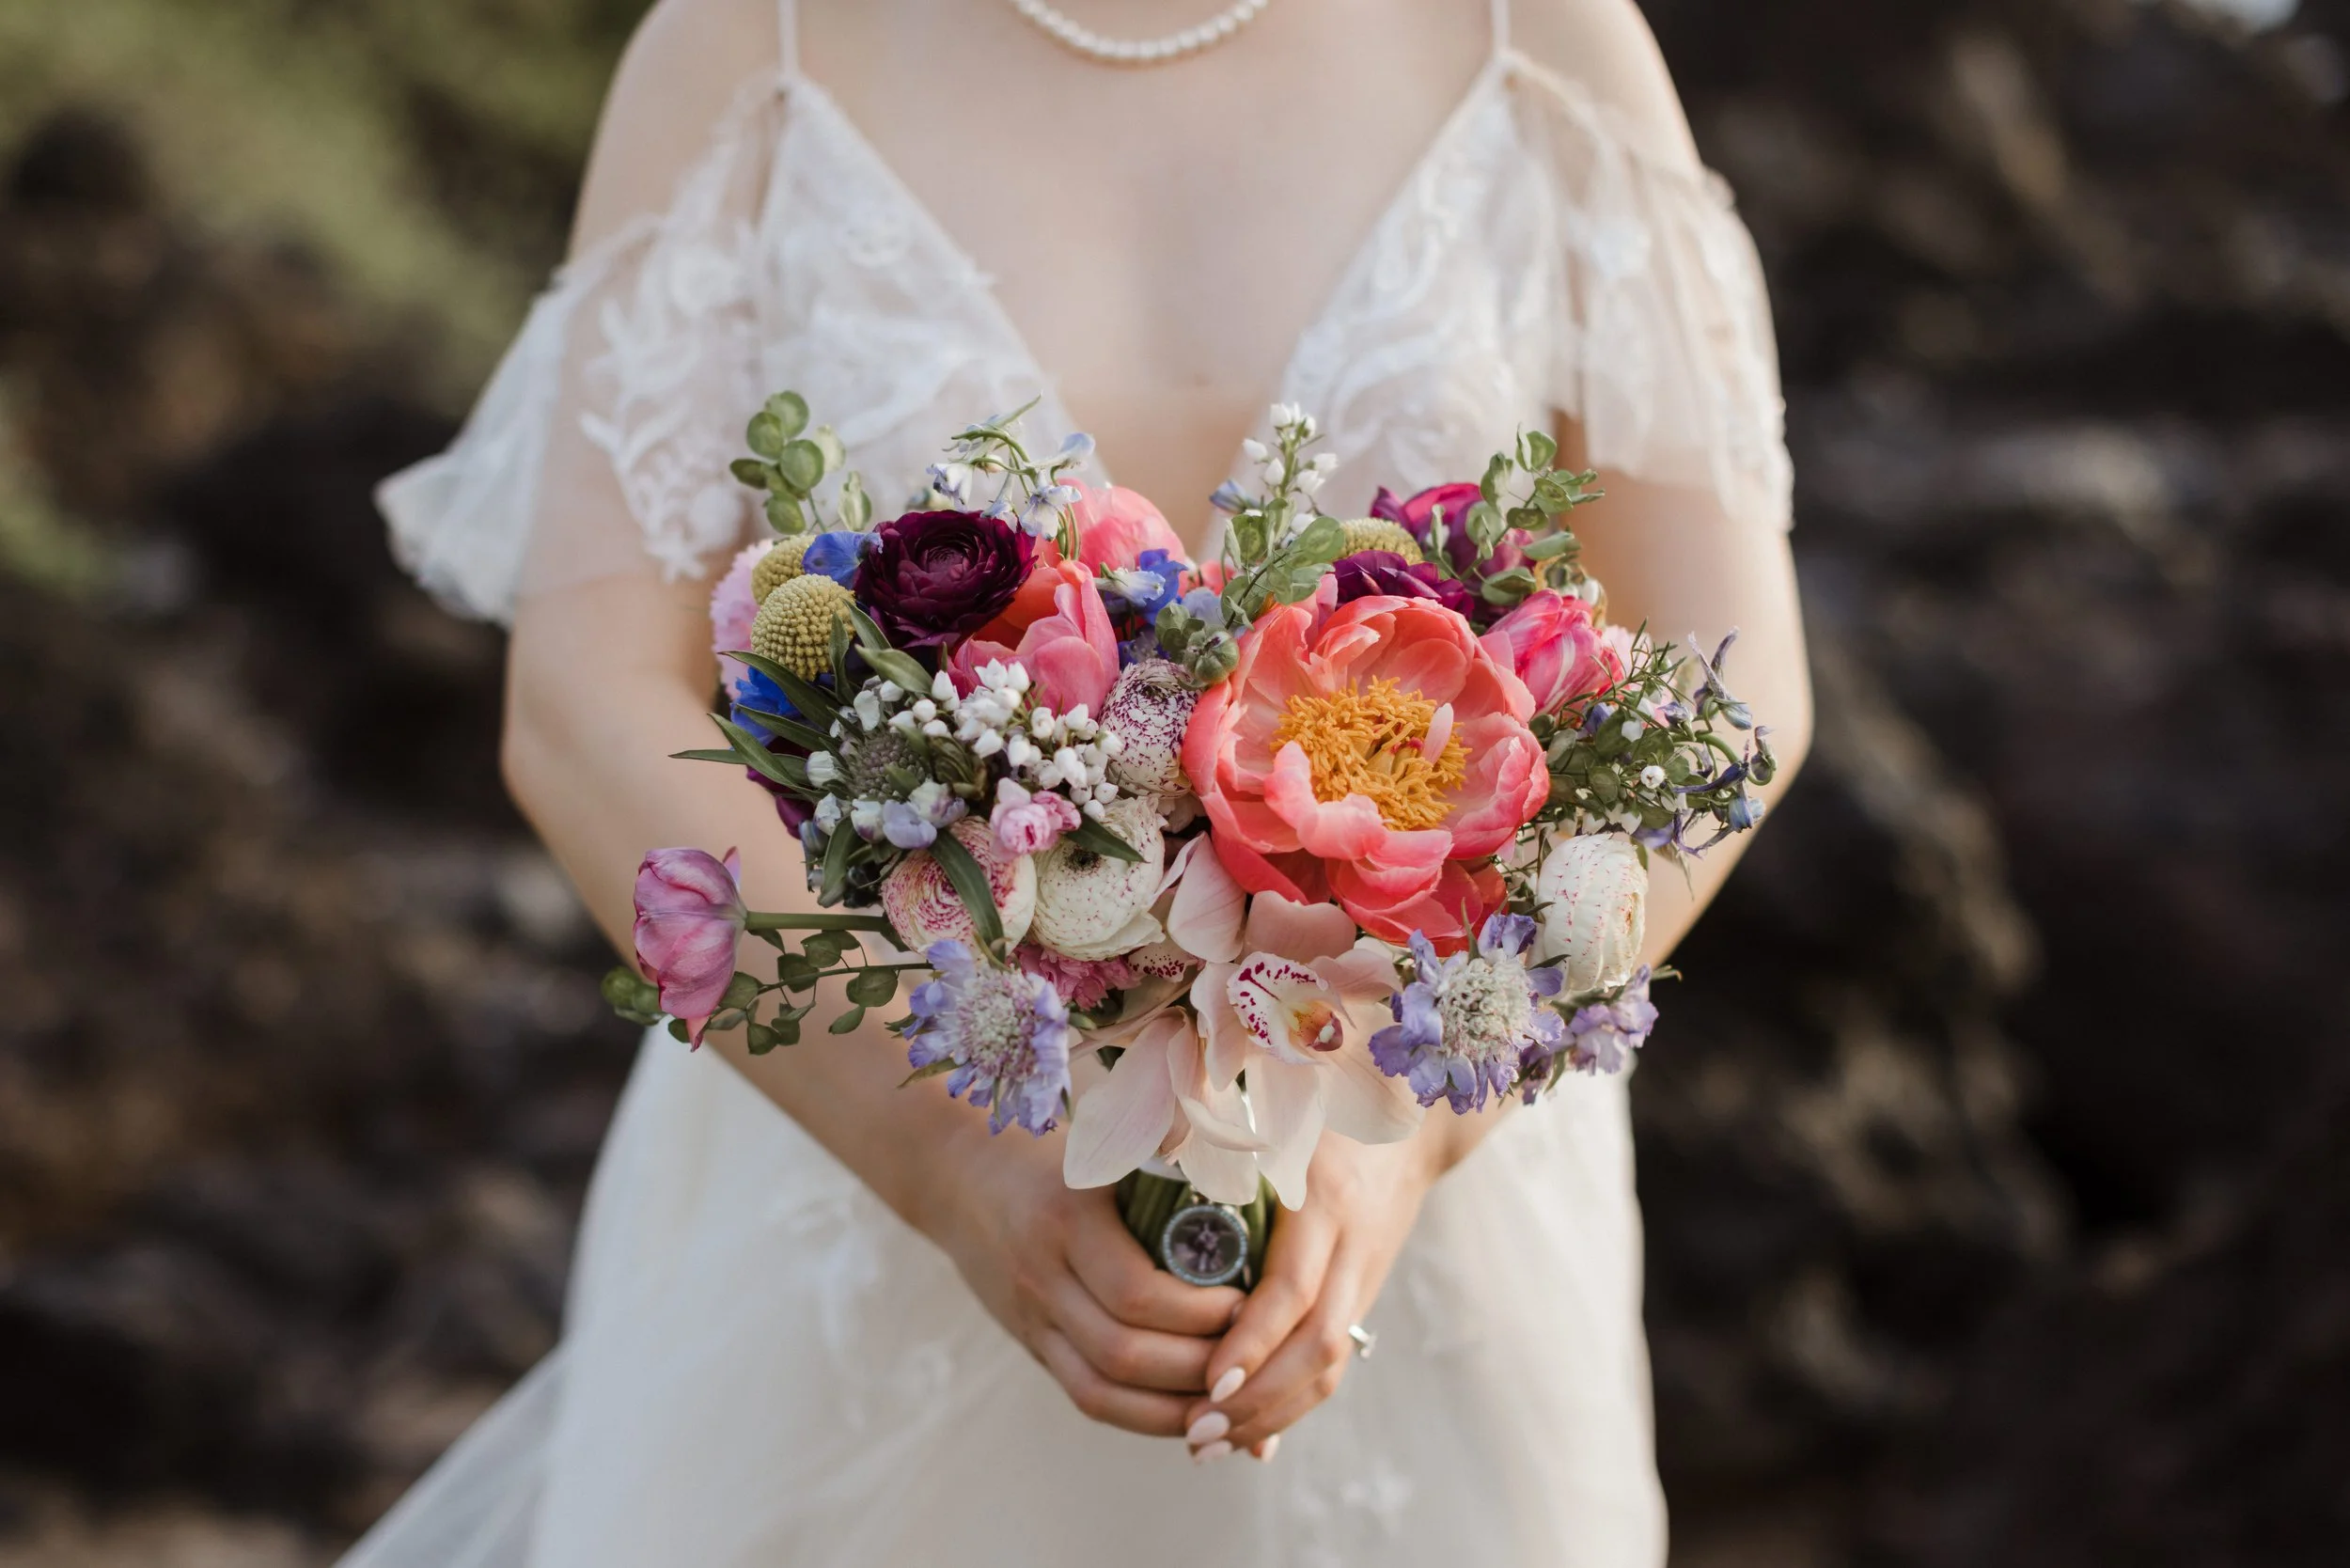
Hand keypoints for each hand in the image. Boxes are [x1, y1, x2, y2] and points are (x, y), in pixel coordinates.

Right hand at [919, 1123, 1244, 1436]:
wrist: (962, 1179)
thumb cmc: (1057, 1155)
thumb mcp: (1103, 1148)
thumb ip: (1164, 1163)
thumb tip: (1251, 1180)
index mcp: (1066, 1218)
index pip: (1135, 1291)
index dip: (1200, 1312)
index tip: (1253, 1302)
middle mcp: (1042, 1275)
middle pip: (1122, 1351)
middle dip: (1197, 1365)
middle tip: (1253, 1355)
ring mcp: (1033, 1319)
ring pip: (1103, 1390)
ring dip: (1175, 1405)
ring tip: (1232, 1393)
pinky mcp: (1034, 1346)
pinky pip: (1088, 1398)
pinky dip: (1144, 1416)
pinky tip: (1191, 1411)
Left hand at [1179, 1129, 1444, 1460]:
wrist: (1410, 1123)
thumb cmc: (1315, 1112)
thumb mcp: (1271, 1128)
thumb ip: (1219, 1158)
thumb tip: (1153, 1183)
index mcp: (1323, 1198)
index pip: (1294, 1289)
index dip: (1253, 1341)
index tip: (1207, 1380)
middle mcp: (1352, 1244)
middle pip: (1317, 1344)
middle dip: (1258, 1397)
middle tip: (1197, 1429)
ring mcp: (1365, 1273)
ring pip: (1329, 1364)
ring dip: (1271, 1413)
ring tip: (1208, 1442)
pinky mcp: (1364, 1293)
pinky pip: (1333, 1362)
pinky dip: (1290, 1402)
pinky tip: (1244, 1431)